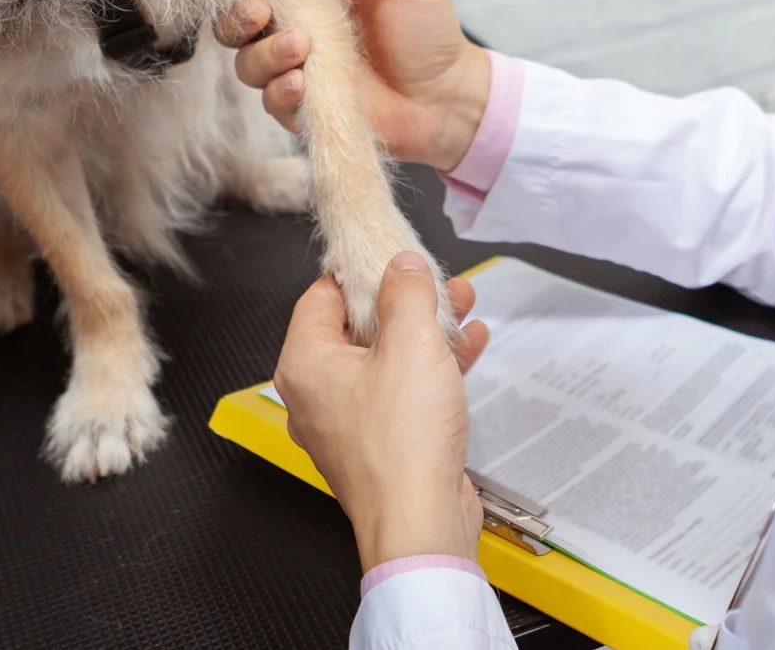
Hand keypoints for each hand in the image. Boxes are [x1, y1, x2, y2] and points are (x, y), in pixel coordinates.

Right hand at [217, 0, 491, 170]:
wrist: (448, 93)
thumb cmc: (430, 28)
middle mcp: (296, 27)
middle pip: (237, 23)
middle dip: (238, 17)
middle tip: (262, 13)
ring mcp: (296, 70)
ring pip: (248, 64)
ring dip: (265, 55)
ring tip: (302, 48)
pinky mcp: (303, 109)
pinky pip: (271, 102)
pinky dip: (279, 93)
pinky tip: (302, 84)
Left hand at [274, 252, 494, 569]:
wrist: (420, 522)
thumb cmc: (402, 444)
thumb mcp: (411, 343)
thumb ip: (405, 293)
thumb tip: (401, 264)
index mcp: (305, 364)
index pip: (320, 296)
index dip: (359, 269)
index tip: (390, 252)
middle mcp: (317, 394)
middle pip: (356, 327)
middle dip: (403, 300)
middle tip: (436, 281)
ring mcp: (348, 422)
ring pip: (385, 359)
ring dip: (425, 331)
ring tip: (463, 307)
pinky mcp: (380, 444)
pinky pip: (401, 392)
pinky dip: (431, 368)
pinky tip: (469, 348)